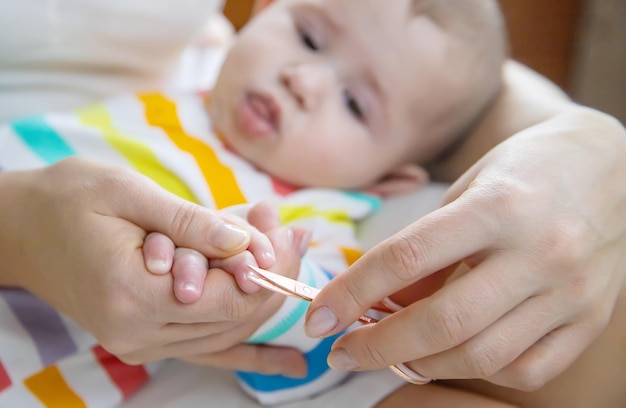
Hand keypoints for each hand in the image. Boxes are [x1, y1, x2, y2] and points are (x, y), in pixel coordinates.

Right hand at [0, 157, 283, 363]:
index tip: (287, 231)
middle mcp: (137, 332)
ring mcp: (139, 343)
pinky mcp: (142, 340)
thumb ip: (190, 223)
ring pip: (227, 334)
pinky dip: (250, 355)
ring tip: (289, 247)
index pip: (228, 296)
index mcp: (132, 294)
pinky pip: (207, 354)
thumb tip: (245, 244)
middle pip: (235, 317)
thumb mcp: (129, 193)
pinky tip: (288, 364)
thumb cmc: (70, 200)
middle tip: (295, 234)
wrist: (22, 229)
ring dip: (263, 295)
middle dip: (273, 274)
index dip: (268, 266)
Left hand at [304, 108, 625, 389]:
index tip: (319, 317)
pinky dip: (475, 371)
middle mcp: (539, 253)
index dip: (351, 293)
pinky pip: (524, 369)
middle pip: (442, 322)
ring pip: (480, 356)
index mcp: (498, 207)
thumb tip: (381, 305)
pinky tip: (450, 356)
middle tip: (343, 351)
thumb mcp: (465, 191)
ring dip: (419, 365)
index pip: (406, 259)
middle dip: (377, 347)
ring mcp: (570, 293)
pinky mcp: (589, 320)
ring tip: (390, 354)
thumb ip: (426, 251)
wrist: (609, 167)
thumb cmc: (524, 171)